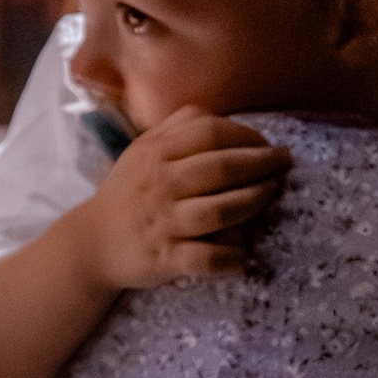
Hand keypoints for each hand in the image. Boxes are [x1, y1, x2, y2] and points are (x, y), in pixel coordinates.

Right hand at [83, 110, 290, 291]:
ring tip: (272, 196)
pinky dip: (230, 258)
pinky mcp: (166, 258)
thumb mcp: (144, 150)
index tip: (268, 145)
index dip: (247, 136)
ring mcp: (164, 223)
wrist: (93, 241)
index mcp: (157, 153)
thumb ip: (178, 126)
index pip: (211, 133)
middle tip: (284, 165)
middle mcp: (162, 185)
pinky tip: (246, 256)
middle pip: (221, 169)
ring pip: (220, 211)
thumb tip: (224, 117)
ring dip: (254, 203)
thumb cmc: (129, 192)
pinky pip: (206, 259)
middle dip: (261, 165)